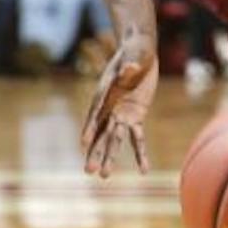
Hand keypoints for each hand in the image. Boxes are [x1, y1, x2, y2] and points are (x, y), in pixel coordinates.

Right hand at [81, 32, 156, 177]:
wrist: (139, 51)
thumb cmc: (134, 51)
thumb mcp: (133, 56)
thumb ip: (130, 65)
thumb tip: (130, 67)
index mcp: (106, 92)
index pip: (96, 112)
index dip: (90, 127)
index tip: (83, 143)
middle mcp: (110, 106)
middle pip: (101, 132)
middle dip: (95, 151)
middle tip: (89, 170)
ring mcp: (121, 113)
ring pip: (113, 139)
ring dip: (108, 157)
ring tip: (103, 176)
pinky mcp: (135, 116)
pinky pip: (137, 138)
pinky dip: (139, 153)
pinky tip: (144, 170)